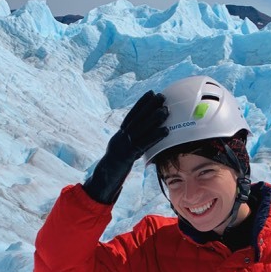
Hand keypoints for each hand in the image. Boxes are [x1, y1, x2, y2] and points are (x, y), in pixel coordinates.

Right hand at [83, 90, 168, 204]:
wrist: (104, 178)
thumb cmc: (115, 167)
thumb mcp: (120, 151)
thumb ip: (129, 143)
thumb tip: (140, 137)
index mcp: (120, 135)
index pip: (132, 115)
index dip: (141, 103)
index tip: (151, 93)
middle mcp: (122, 137)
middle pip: (137, 118)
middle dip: (149, 106)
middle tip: (162, 97)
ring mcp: (125, 145)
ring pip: (141, 128)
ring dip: (154, 118)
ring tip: (166, 110)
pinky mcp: (130, 154)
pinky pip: (145, 143)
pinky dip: (156, 136)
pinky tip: (166, 131)